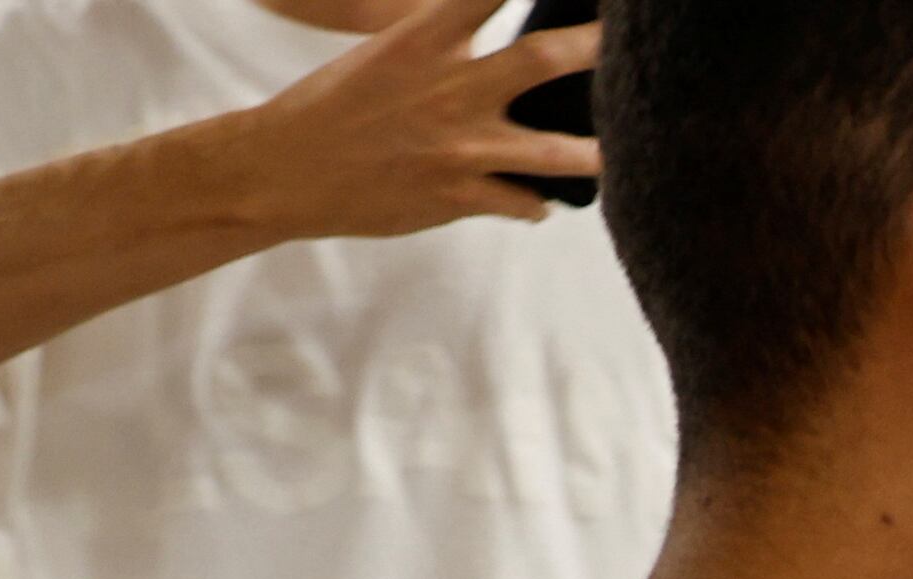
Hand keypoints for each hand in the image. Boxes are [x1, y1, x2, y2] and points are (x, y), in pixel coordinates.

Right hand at [218, 0, 600, 237]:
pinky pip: (523, 203)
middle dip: (592, 46)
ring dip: (592, 153)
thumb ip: (446, 48)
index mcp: (423, 42)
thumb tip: (488, 41)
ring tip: (618, 152)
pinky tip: (541, 203)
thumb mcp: (386, 57)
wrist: (286, 170)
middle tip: (626, 41)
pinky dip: (537, 204)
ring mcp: (459, 147)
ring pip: (554, 151)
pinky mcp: (458, 196)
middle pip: (541, 58)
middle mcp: (450, 89)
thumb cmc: (335, 106)